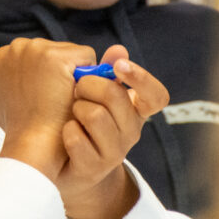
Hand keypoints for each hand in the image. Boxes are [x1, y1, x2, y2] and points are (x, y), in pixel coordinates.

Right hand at [0, 37, 93, 180]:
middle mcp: (19, 47)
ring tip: (62, 98)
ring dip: (75, 74)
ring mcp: (38, 50)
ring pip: (74, 54)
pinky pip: (87, 58)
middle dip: (63, 73)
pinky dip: (88, 76)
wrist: (33, 143)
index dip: (50, 76)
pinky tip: (72, 95)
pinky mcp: (58, 58)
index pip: (42, 55)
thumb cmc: (20, 129)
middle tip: (55, 99)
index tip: (44, 96)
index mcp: (5, 55)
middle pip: (59, 50)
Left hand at [58, 45, 167, 218]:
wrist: (62, 169)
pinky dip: (65, 130)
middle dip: (89, 85)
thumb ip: (106, 73)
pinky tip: (63, 132)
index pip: (156, 95)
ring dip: (75, 108)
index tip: (119, 66)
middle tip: (76, 87)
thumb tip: (118, 49)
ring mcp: (114, 153)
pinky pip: (76, 138)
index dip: (141, 78)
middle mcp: (131, 132)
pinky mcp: (92, 168)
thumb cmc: (80, 124)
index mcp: (136, 111)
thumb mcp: (95, 97)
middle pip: (116, 97)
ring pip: (95, 115)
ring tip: (70, 112)